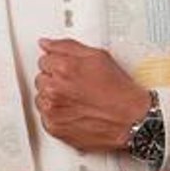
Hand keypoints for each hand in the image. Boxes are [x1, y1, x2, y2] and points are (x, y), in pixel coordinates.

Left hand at [35, 40, 151, 150]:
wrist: (129, 119)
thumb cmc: (118, 90)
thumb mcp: (98, 57)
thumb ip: (67, 47)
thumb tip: (47, 44)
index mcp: (64, 68)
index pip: (43, 61)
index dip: (58, 65)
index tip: (69, 71)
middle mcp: (54, 89)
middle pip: (40, 79)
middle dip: (54, 80)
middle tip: (76, 86)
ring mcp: (52, 109)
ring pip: (40, 98)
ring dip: (52, 97)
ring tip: (75, 99)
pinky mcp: (53, 126)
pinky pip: (44, 116)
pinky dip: (55, 114)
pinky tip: (73, 111)